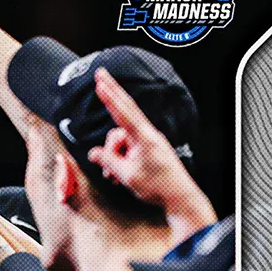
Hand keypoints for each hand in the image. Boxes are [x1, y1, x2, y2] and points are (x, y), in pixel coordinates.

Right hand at [88, 69, 204, 210]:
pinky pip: (126, 147)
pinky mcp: (147, 148)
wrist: (179, 197)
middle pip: (125, 108)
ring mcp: (148, 141)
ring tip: (111, 176)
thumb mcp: (127, 176)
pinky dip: (118, 159)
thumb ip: (108, 161)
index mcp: (144, 138)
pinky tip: (117, 176)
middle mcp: (147, 135)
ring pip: (119, 138)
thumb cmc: (157, 186)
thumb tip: (92, 152)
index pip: (123, 113)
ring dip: (111, 156)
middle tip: (100, 73)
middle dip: (111, 91)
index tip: (101, 83)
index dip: (110, 97)